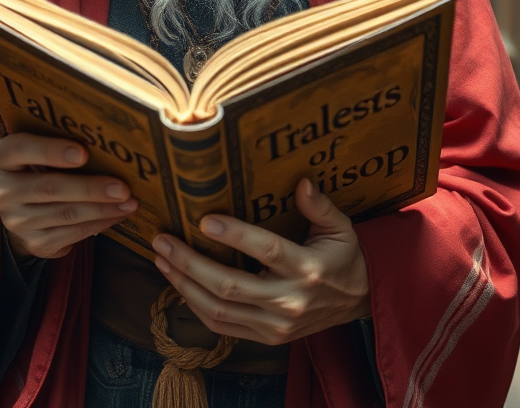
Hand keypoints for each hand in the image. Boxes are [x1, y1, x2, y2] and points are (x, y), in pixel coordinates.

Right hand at [0, 133, 137, 259]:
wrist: (15, 197)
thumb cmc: (33, 157)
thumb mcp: (31, 139)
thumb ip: (51, 131)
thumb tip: (99, 128)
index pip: (20, 149)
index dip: (51, 151)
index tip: (83, 153)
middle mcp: (0, 192)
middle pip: (49, 188)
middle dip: (90, 188)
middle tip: (123, 187)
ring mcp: (14, 221)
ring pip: (65, 215)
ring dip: (102, 209)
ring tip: (130, 202)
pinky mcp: (32, 242)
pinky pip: (70, 235)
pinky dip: (98, 224)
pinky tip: (116, 214)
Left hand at [151, 177, 370, 344]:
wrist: (358, 301)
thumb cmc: (343, 256)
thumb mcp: (341, 226)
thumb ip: (320, 205)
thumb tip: (301, 182)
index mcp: (308, 268)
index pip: (267, 250)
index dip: (235, 235)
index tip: (204, 220)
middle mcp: (289, 301)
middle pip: (230, 285)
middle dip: (190, 262)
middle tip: (163, 240)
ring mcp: (276, 325)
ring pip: (219, 310)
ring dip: (184, 285)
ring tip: (161, 260)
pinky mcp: (268, 338)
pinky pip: (224, 327)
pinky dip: (197, 308)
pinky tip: (179, 285)